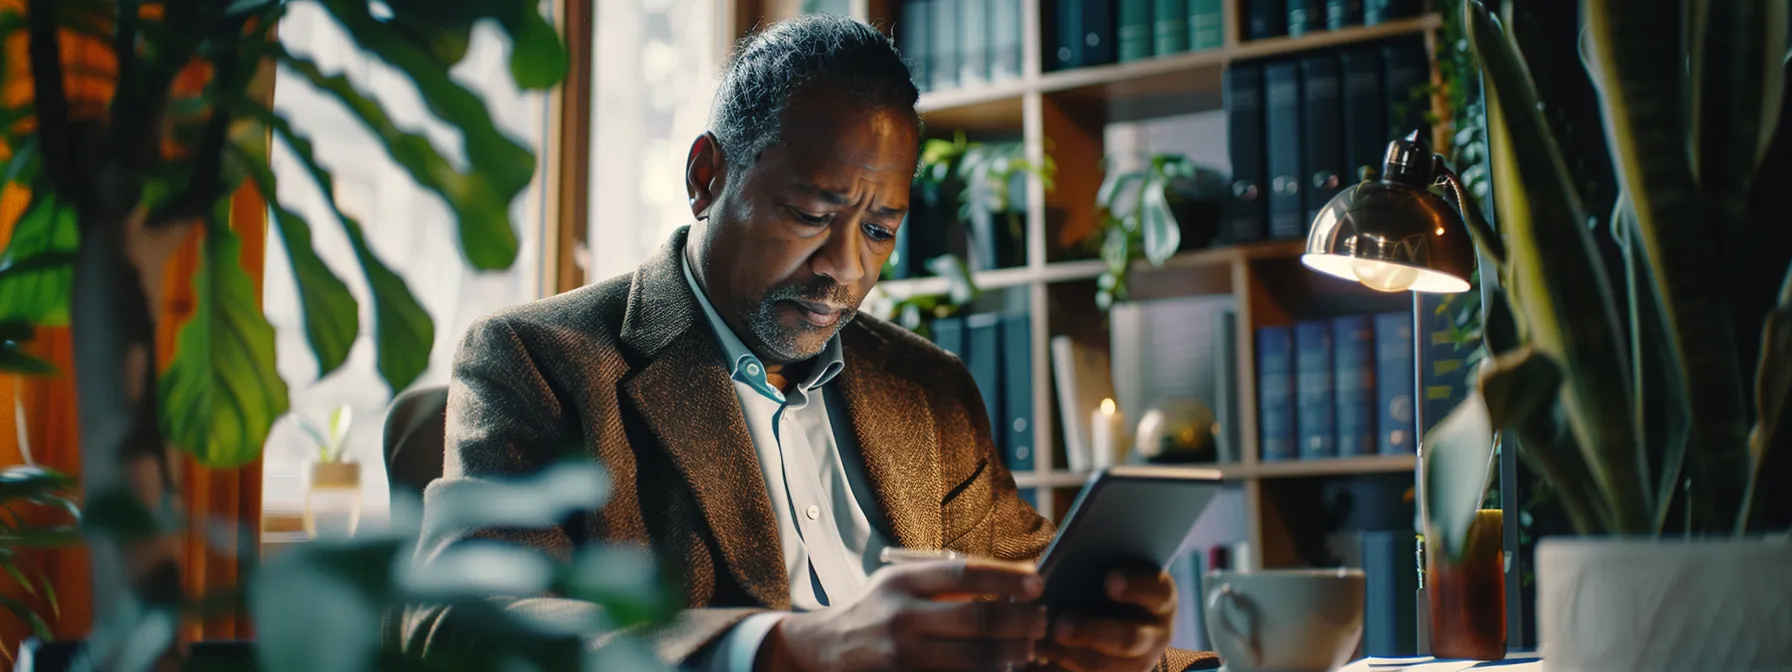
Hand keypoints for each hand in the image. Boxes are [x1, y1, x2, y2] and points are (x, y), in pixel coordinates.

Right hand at [759, 558, 1049, 671]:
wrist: (821, 650)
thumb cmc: (873, 610)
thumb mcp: (898, 581)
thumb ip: (944, 581)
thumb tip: (1008, 582)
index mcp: (902, 581)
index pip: (965, 573)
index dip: (1007, 578)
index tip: (1038, 584)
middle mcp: (901, 617)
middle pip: (978, 618)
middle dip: (1021, 621)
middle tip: (1042, 620)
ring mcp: (902, 657)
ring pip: (975, 660)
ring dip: (1011, 655)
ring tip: (1027, 648)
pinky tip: (1000, 669)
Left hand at [1036, 566, 1175, 671]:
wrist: (1110, 616)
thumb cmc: (1103, 580)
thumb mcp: (1106, 568)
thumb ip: (1092, 564)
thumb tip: (1058, 567)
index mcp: (1160, 596)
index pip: (1157, 591)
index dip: (1136, 586)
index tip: (1109, 581)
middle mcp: (1156, 633)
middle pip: (1129, 637)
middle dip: (1093, 633)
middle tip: (1060, 627)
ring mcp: (1140, 662)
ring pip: (1108, 666)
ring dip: (1073, 658)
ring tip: (1039, 647)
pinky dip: (1062, 671)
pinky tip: (1038, 661)